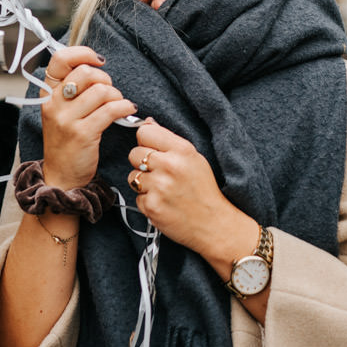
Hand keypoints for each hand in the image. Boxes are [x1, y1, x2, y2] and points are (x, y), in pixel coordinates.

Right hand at [40, 47, 135, 189]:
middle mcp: (53, 104)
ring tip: (118, 105)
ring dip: (116, 96)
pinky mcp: (82, 134)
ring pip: (101, 91)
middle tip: (110, 92)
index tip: (98, 61)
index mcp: (47, 94)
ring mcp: (66, 119)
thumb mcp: (61, 110)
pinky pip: (110, 110)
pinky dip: (124, 107)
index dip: (82, 53)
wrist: (62, 176)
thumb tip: (94, 63)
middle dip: (105, 79)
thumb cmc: (67, 140)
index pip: (60, 59)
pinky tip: (127, 111)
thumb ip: (72, 88)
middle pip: (85, 73)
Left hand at [127, 122, 249, 256]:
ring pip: (133, 176)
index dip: (146, 141)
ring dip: (143, 183)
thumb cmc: (203, 189)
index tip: (153, 150)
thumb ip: (169, 141)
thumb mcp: (193, 158)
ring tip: (162, 189)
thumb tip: (148, 123)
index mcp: (182, 150)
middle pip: (134, 153)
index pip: (145, 132)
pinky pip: (136, 197)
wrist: (213, 223)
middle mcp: (169, 166)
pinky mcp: (151, 206)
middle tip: (159, 173)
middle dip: (142, 163)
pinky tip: (162, 203)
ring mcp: (159, 187)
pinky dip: (147, 201)